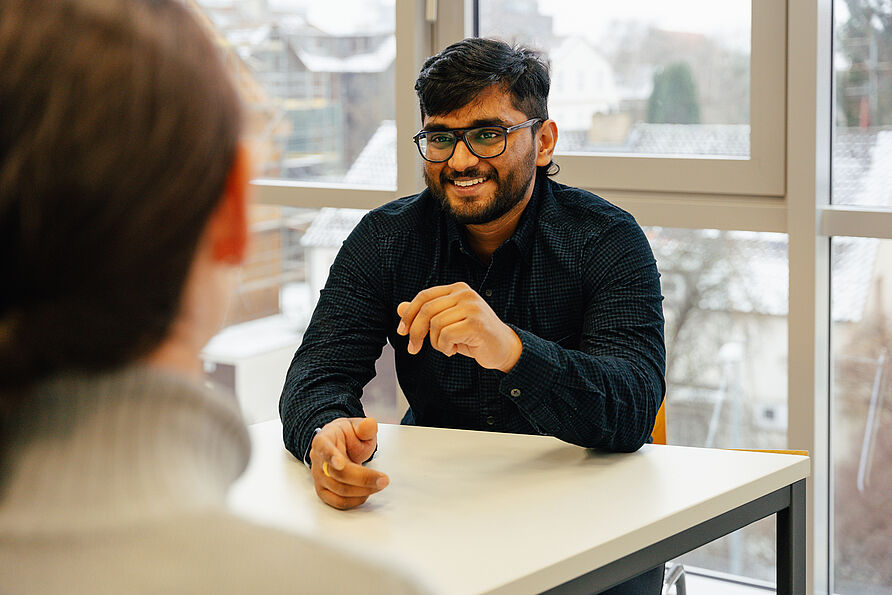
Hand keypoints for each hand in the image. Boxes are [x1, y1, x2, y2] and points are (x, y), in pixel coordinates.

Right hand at [309, 417, 388, 509]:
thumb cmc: (347, 436)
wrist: (339, 445)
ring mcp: (320, 477)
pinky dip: (355, 500)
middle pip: (337, 474)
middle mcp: (319, 460)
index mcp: (324, 440)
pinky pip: (338, 501)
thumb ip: (365, 427)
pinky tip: (367, 493)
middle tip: (383, 479)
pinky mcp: (324, 491)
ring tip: (379, 483)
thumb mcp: (357, 426)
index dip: (330, 456)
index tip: (340, 464)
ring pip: (339, 490)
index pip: (323, 448)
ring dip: (363, 490)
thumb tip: (370, 425)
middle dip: (363, 478)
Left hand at [396, 282, 521, 371]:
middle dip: (415, 332)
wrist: (503, 348)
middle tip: (413, 349)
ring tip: (448, 347)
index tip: (402, 331)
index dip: (409, 314)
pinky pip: (446, 336)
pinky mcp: (476, 323)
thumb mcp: (446, 323)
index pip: (424, 296)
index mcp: (457, 289)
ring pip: (435, 325)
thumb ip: (425, 314)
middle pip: (426, 310)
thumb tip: (399, 307)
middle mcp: (465, 294)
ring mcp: (472, 307)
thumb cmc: (473, 336)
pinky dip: (446, 347)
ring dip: (437, 343)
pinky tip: (457, 349)